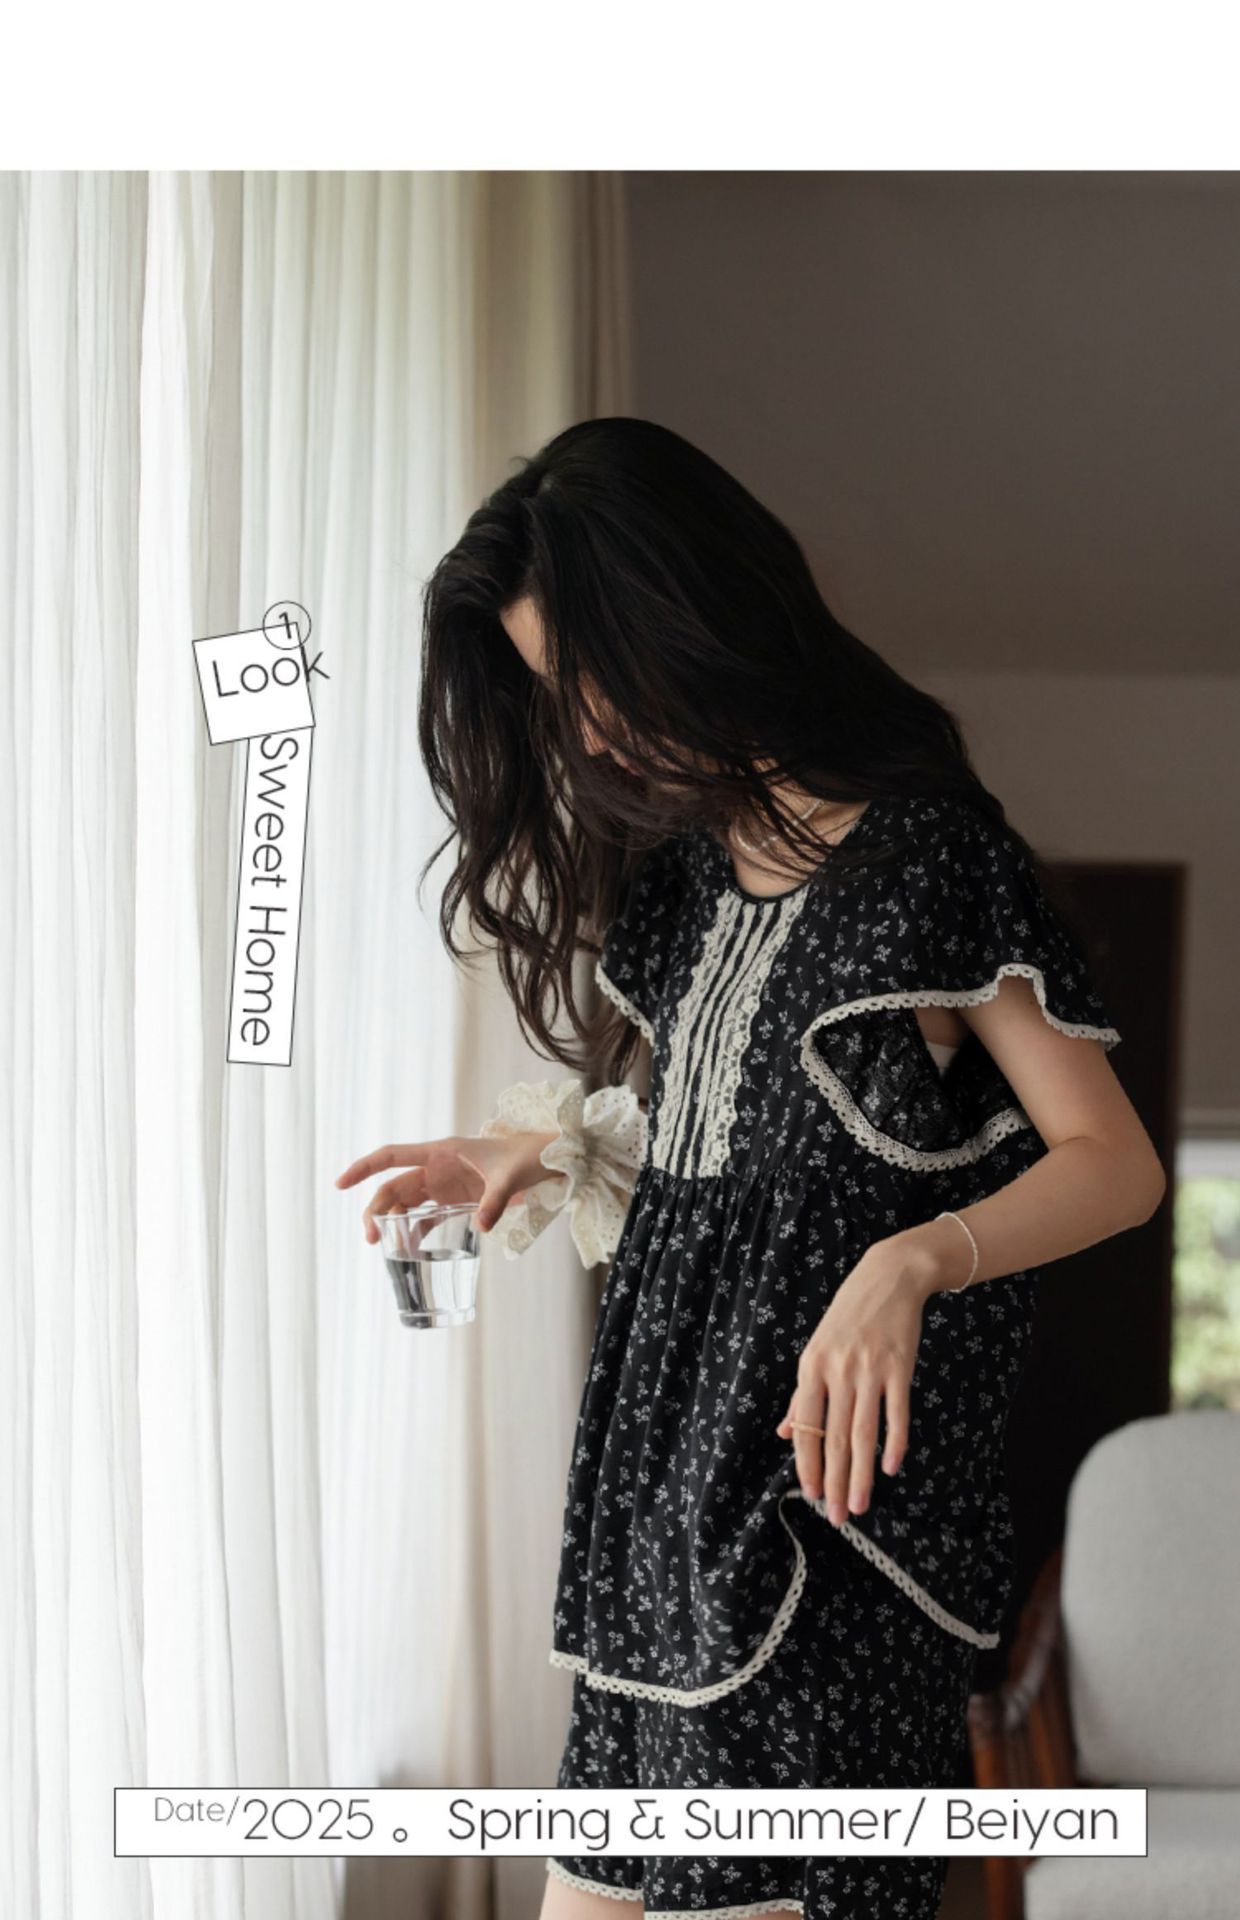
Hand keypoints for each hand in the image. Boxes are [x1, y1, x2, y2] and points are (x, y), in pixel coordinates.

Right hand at [335, 1128, 560, 1243]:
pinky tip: (409, 1251)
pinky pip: (427, 1217)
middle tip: (372, 1239)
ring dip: (393, 1223)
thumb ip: (494, 1201)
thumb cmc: (527, 1157)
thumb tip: (480, 1227)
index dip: (364, 1168)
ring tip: (387, 1249)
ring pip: (407, 1204)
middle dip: (376, 1210)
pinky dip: (415, 1232)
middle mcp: (437, 1167)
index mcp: (442, 1152)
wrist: (548, 1160)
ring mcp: (445, 1185)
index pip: (392, 1156)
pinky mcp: (457, 1201)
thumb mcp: (510, 1177)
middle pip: (394, 1187)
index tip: (340, 1183)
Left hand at [774, 1236, 936, 1523]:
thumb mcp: (817, 1349)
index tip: (811, 1496)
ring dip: (861, 1474)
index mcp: (811, 1367)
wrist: (889, 1277)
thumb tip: (787, 1433)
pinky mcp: (900, 1366)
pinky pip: (896, 1413)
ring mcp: (869, 1369)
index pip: (805, 1427)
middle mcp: (837, 1370)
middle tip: (837, 1517)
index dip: (808, 1465)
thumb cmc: (848, 1317)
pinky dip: (894, 1442)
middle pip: (834, 1438)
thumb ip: (802, 1395)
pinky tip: (890, 1468)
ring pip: (863, 1433)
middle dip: (834, 1482)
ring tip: (859, 1506)